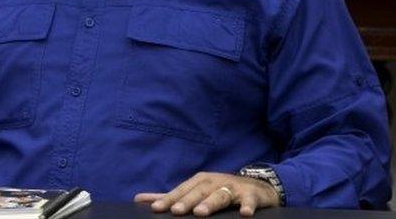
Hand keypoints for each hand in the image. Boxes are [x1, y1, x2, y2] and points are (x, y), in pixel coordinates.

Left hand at [134, 172, 279, 215]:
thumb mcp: (195, 190)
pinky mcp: (251, 195)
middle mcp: (214, 182)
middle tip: (177, 211)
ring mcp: (232, 187)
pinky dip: (246, 206)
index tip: (156, 209)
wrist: (257, 187)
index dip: (169, 199)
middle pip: (198, 192)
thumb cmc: (220, 190)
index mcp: (199, 181)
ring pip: (220, 195)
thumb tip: (139, 199)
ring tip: (201, 213)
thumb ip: (170, 197)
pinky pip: (248, 201)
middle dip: (187, 201)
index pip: (181, 191)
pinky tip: (244, 214)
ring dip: (211, 203)